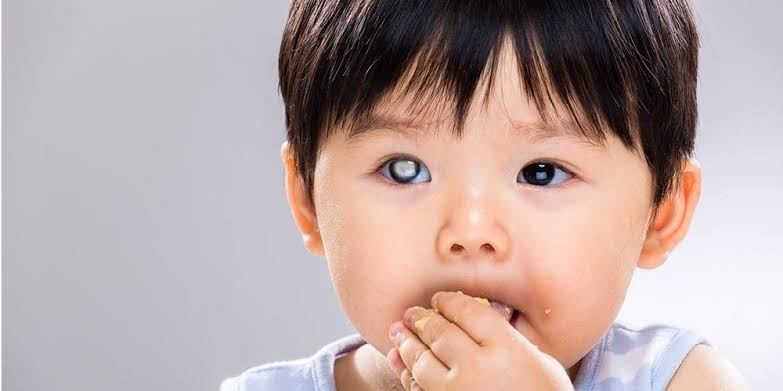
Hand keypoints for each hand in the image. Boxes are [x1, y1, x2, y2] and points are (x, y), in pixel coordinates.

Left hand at [386, 291, 574, 390]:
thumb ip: (510, 343)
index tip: (440, 299)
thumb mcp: (541, 365)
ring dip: (407, 343)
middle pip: (440, 332)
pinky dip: (405, 372)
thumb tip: (481, 326)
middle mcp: (478, 366)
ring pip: (422, 360)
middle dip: (421, 319)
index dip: (449, 302)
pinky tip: (398, 360)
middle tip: (411, 313)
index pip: (468, 312)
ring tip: (397, 331)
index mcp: (506, 348)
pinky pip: (417, 388)